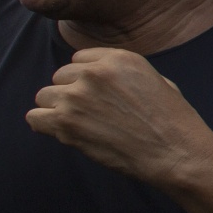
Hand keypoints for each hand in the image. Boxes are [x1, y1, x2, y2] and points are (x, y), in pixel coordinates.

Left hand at [26, 47, 212, 183]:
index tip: (98, 97)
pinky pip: (35, 118)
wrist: (176, 153)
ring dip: (57, 110)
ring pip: (44, 96)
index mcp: (118, 58)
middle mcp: (94, 72)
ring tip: (80, 126)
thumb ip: (121, 74)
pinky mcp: (66, 123)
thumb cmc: (172, 121)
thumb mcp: (155, 80)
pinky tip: (64, 134)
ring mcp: (77, 97)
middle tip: (91, 115)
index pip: (79, 60)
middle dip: (71, 94)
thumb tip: (98, 78)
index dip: (86, 80)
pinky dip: (45, 126)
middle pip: (60, 77)